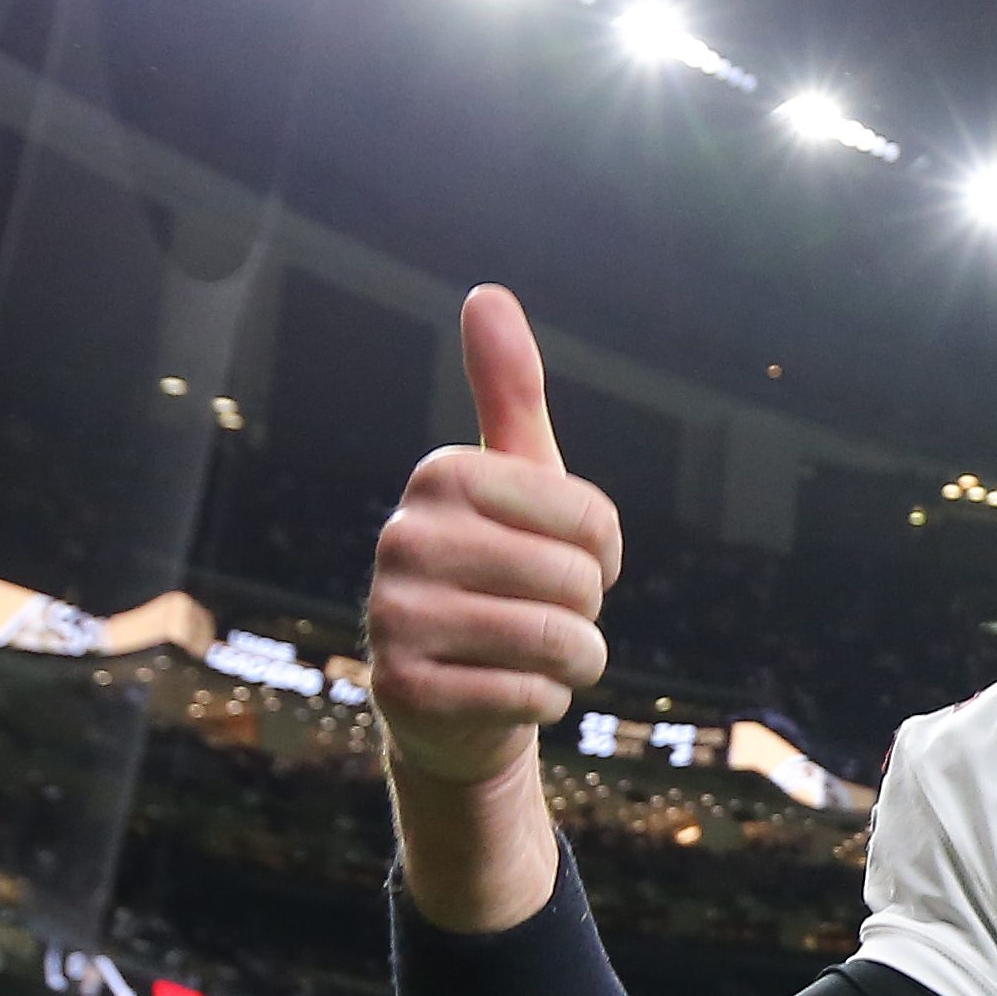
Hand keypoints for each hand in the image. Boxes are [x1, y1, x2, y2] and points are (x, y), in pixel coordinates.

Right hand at [367, 286, 623, 791]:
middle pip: (579, 582)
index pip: (595, 521)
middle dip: (584, 612)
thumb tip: (486, 292)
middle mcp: (404, 537)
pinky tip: (503, 692)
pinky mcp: (403, 690)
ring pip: (560, 642)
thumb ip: (509, 392)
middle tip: (539, 614)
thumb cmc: (502, 575)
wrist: (452, 699)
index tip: (559, 557)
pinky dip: (542, 702)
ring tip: (532, 655)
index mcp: (441, 475)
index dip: (603, 554)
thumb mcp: (517, 481)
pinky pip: (532, 696)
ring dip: (573, 662)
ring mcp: (394, 615)